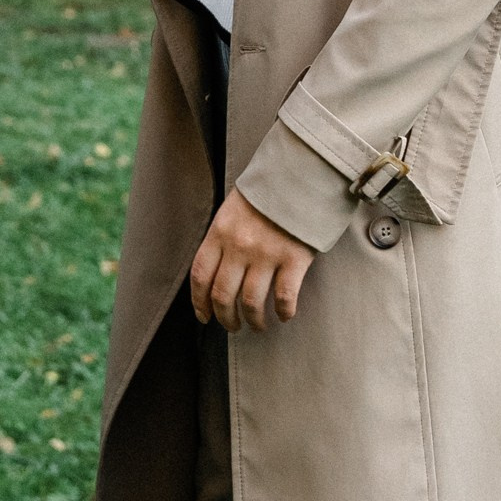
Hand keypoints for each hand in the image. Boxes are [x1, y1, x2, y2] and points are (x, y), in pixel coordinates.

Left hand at [189, 187, 314, 333]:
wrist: (301, 173)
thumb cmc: (267, 193)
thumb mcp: (233, 209)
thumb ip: (223, 238)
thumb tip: (217, 272)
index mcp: (219, 232)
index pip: (200, 275)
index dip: (199, 302)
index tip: (204, 317)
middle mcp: (238, 246)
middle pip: (223, 295)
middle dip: (226, 318)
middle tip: (233, 327)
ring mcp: (266, 253)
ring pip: (251, 302)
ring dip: (254, 320)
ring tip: (258, 325)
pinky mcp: (293, 258)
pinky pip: (284, 296)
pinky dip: (284, 311)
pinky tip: (285, 315)